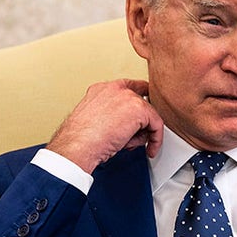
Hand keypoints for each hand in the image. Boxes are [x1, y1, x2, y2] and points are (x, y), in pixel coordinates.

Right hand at [46, 79, 162, 172]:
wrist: (78, 145)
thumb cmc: (81, 140)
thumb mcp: (94, 120)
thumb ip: (111, 115)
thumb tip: (125, 125)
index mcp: (101, 90)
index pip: (127, 87)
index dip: (139, 98)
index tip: (146, 106)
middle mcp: (115, 89)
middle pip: (141, 102)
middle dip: (140, 123)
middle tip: (136, 138)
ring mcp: (128, 96)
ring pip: (148, 115)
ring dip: (141, 134)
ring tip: (126, 145)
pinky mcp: (139, 109)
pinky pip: (157, 124)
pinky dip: (156, 140)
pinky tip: (149, 149)